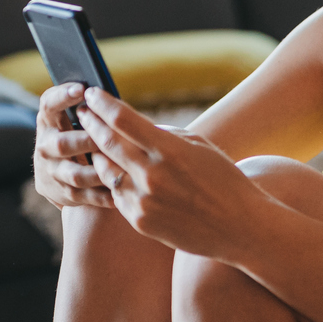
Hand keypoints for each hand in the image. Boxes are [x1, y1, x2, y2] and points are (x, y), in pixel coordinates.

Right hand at [31, 83, 112, 209]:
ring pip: (76, 174)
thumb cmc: (79, 136)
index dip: (63, 96)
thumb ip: (89, 110)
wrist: (56, 176)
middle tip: (108, 138)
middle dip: (87, 141)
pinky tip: (123, 189)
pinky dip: (104, 194)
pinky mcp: (63, 193)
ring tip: (121, 167)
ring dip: (99, 171)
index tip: (82, 89)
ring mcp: (52, 172)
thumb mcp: (75, 120)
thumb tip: (110, 99)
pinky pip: (85, 196)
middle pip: (62, 144)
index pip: (49, 104)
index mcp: (48, 121)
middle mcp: (45, 146)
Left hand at [75, 87, 266, 258]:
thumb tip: (132, 126)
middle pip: (107, 143)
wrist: (241, 228)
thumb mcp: (199, 146)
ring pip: (105, 172)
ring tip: (94, 143)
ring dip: (97, 155)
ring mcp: (144, 202)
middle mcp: (152, 176)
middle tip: (81, 113)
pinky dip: (114, 182)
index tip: (91, 94)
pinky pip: (117, 196)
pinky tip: (113, 173)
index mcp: (170, 151)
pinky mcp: (140, 222)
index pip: (123, 119)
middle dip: (90, 124)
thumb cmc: (224, 181)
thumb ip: (164, 134)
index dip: (103, 104)